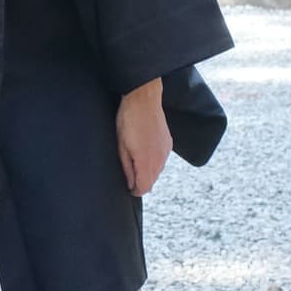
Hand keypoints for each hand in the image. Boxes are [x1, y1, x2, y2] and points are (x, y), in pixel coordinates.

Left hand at [116, 78, 170, 196]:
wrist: (144, 99)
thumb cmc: (128, 120)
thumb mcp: (121, 145)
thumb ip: (127, 166)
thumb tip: (130, 184)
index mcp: (147, 161)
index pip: (144, 187)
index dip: (134, 190)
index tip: (127, 188)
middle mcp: (160, 159)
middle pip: (152, 181)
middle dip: (140, 182)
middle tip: (127, 175)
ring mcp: (166, 151)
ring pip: (158, 171)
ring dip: (147, 171)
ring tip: (133, 162)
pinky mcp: (168, 143)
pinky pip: (162, 160)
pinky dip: (153, 162)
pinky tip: (143, 153)